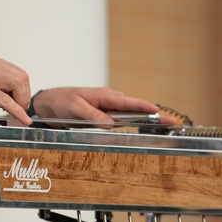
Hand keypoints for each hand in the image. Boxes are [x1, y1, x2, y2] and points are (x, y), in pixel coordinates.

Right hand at [0, 54, 31, 123]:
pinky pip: (6, 100)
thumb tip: (19, 93)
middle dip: (24, 97)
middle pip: (22, 78)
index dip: (23, 90)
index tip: (19, 102)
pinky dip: (16, 111)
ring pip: (17, 86)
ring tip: (14, 112)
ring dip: (20, 102)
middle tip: (18, 109)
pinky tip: (22, 119)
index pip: (19, 73)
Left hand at [29, 87, 174, 124]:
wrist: (49, 102)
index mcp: (104, 96)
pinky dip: (135, 121)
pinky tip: (146, 125)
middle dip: (154, 114)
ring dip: (147, 118)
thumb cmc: (61, 101)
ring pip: (130, 113)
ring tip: (165, 124)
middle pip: (135, 108)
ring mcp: (108, 107)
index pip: (128, 102)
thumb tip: (110, 124)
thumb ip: (92, 115)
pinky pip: (122, 118)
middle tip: (172, 122)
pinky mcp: (104, 114)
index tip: (159, 112)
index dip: (145, 107)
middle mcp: (109, 100)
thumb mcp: (75, 108)